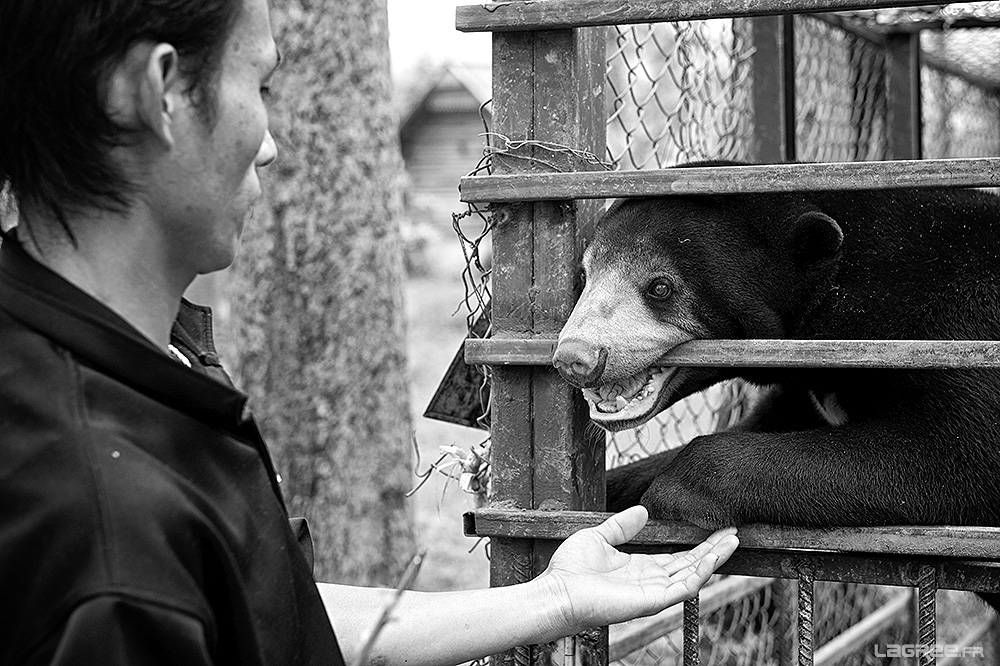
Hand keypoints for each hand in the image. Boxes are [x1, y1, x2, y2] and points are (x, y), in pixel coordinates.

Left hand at [537, 506, 737, 632]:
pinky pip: (683, 587)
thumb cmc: (571, 570)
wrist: (557, 591)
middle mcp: (650, 581)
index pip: (678, 557)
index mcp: (640, 568)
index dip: (698, 545)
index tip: (716, 530)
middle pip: (691, 565)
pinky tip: (713, 558)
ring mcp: (653, 593)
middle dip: (714, 550)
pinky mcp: (651, 601)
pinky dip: (701, 573)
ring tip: (732, 540)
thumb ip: (622, 526)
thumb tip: (643, 511)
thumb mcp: (599, 537)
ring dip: (714, 558)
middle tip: (734, 532)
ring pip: (693, 575)